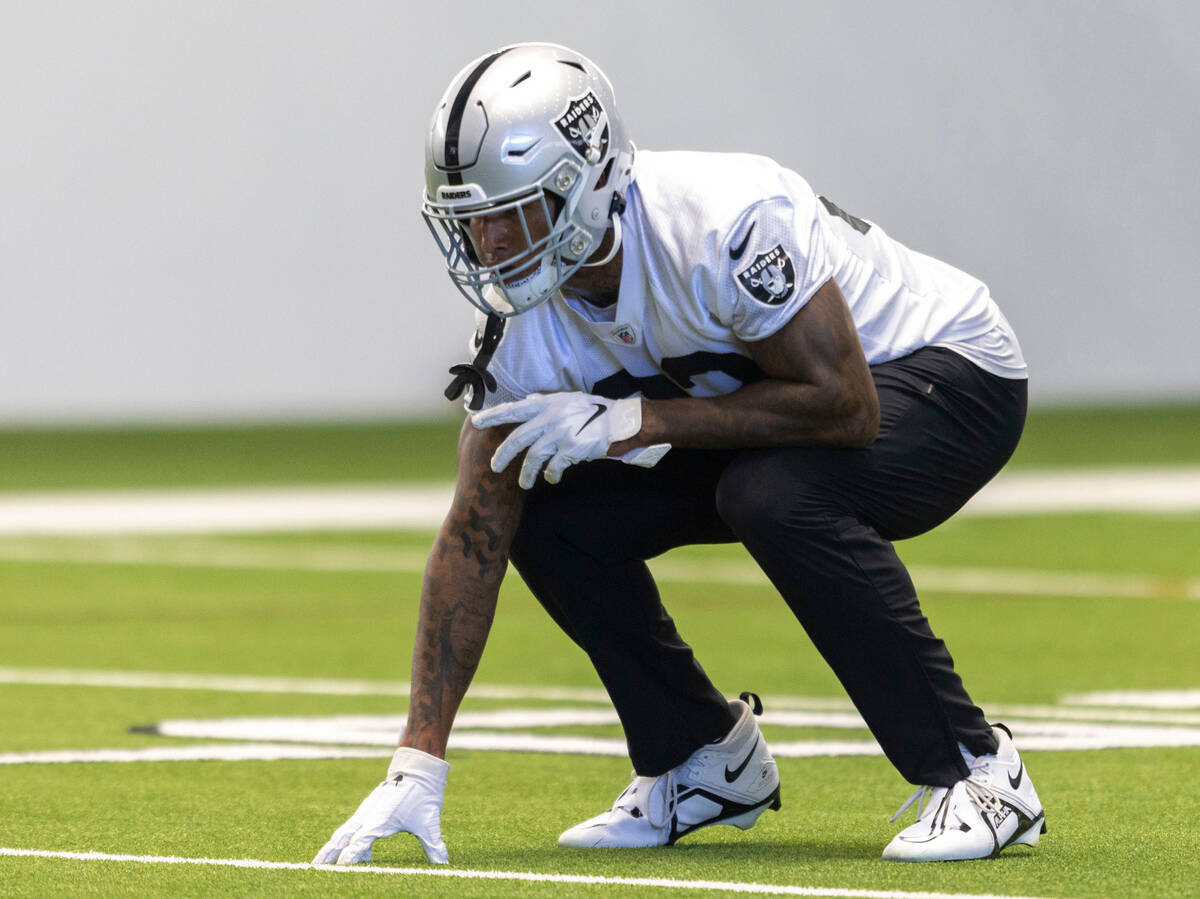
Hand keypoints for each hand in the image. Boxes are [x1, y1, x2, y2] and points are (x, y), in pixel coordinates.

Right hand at [312, 747, 448, 865]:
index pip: (359, 845)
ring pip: (343, 831)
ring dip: (331, 846)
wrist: (417, 765)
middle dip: (328, 854)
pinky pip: (350, 826)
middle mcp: (367, 816)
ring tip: (320, 862)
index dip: (349, 858)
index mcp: (379, 822)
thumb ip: (434, 846)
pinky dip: (343, 838)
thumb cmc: (423, 794)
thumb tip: (445, 864)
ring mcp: (365, 811)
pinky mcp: (367, 807)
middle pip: (341, 838)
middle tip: (315, 869)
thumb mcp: (430, 823)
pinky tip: (344, 847)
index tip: (339, 871)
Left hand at [471, 392, 669, 487]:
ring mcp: (561, 433)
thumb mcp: (568, 399)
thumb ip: (546, 402)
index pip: (513, 409)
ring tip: (524, 484)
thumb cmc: (593, 410)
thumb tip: (527, 399)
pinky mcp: (571, 449)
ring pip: (533, 457)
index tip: (475, 422)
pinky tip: (551, 478)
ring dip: (526, 474)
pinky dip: (550, 475)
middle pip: (518, 438)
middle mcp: (551, 417)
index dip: (493, 416)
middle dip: (503, 455)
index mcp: (547, 403)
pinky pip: (553, 467)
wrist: (620, 421)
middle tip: (494, 467)